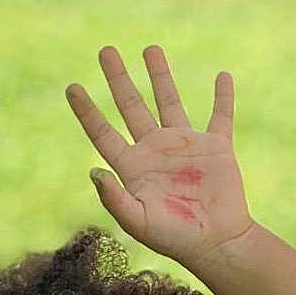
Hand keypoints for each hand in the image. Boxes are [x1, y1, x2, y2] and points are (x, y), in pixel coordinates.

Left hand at [66, 45, 256, 272]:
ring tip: (150, 49)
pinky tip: (222, 77)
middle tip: (106, 51)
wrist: (217, 245)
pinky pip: (220, 116)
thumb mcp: (138, 222)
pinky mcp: (216, 149)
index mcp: (134, 168)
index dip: (87, 111)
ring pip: (169, 101)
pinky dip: (223, 97)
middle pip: (132, 107)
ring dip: (160, 75)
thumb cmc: (175, 239)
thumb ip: (115, 199)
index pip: (104, 134)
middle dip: (118, 79)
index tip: (72, 87)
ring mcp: (186, 148)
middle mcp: (156, 152)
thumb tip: (94, 170)